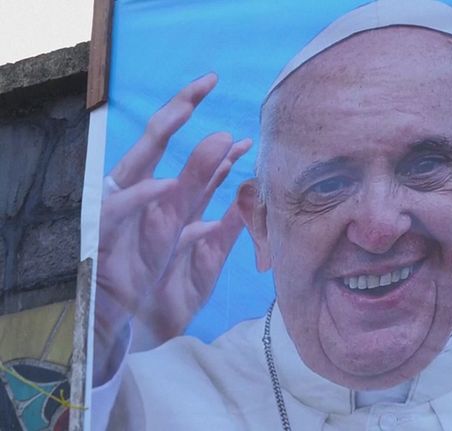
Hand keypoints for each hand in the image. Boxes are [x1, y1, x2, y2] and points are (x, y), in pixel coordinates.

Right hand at [94, 74, 250, 381]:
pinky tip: (163, 185)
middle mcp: (147, 210)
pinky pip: (118, 215)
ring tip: (196, 124)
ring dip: (166, 147)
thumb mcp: (203, 269)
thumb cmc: (162, 301)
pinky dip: (139, 199)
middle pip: (157, 152)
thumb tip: (247, 202)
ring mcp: (125, 223)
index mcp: (171, 214)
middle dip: (178, 115)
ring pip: (139, 171)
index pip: (194, 171)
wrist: (129, 342)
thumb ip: (224, 235)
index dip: (218, 151)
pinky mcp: (105, 244)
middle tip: (203, 84)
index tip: (245, 130)